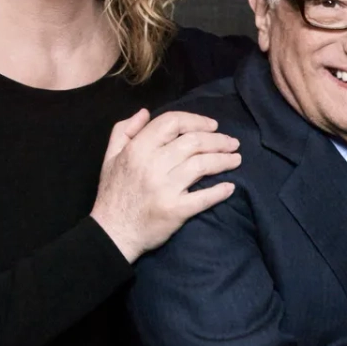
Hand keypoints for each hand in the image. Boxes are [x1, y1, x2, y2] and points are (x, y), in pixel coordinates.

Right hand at [90, 110, 241, 261]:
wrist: (112, 233)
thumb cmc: (113, 193)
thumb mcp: (110, 156)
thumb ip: (124, 130)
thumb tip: (145, 112)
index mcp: (137, 149)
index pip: (172, 122)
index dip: (196, 120)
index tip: (213, 126)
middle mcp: (152, 165)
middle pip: (194, 142)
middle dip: (218, 140)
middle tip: (233, 143)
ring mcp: (165, 188)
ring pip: (202, 165)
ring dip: (224, 160)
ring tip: (237, 159)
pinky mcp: (175, 210)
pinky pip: (203, 197)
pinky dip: (219, 191)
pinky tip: (230, 187)